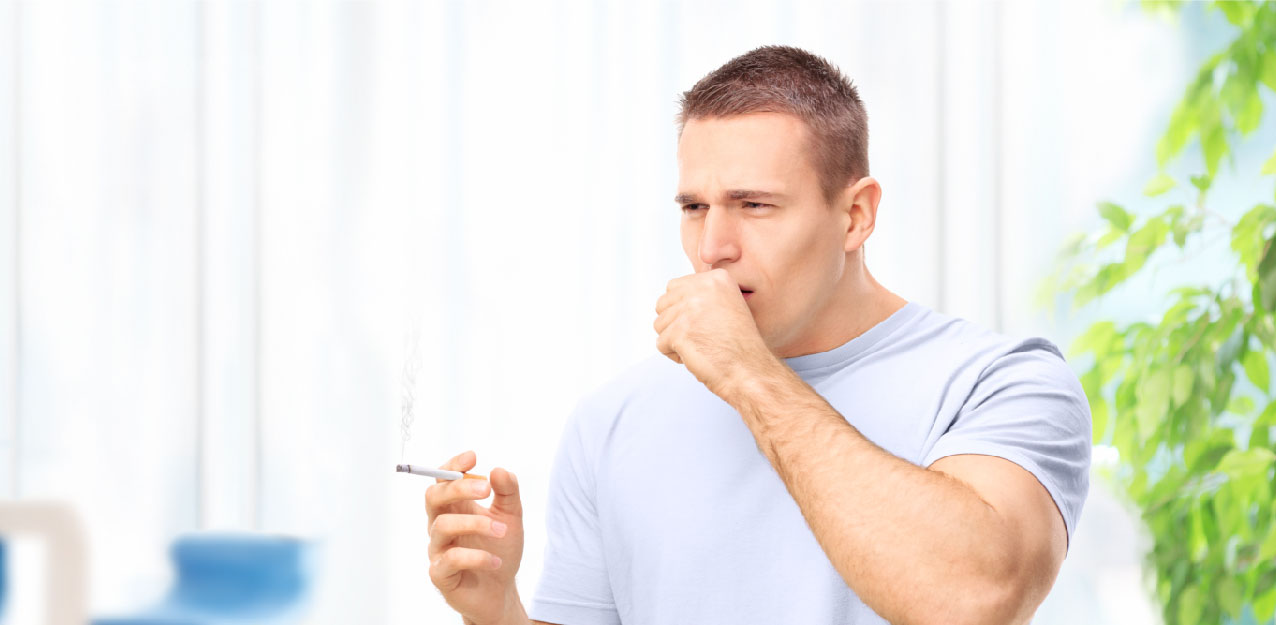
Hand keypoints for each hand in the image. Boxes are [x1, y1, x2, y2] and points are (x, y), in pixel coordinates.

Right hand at [425, 450, 525, 624]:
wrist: (500, 591)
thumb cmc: (499, 549)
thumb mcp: (511, 517)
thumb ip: (507, 492)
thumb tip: (499, 470)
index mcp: (455, 507)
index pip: (442, 480)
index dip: (452, 466)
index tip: (473, 458)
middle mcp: (442, 525)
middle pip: (434, 497)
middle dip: (458, 488)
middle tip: (486, 489)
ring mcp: (438, 550)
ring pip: (442, 526)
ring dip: (475, 524)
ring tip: (503, 531)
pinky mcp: (440, 574)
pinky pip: (451, 559)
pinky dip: (477, 557)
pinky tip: (495, 560)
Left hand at [654, 268, 776, 397]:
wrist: (749, 371)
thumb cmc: (739, 346)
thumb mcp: (727, 306)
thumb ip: (701, 296)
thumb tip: (671, 298)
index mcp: (716, 278)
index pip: (674, 287)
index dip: (683, 310)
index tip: (704, 323)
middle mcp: (703, 288)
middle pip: (663, 304)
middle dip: (674, 324)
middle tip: (701, 336)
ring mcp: (690, 309)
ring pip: (659, 324)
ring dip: (674, 340)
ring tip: (701, 346)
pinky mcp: (680, 331)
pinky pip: (661, 344)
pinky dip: (675, 355)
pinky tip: (697, 356)